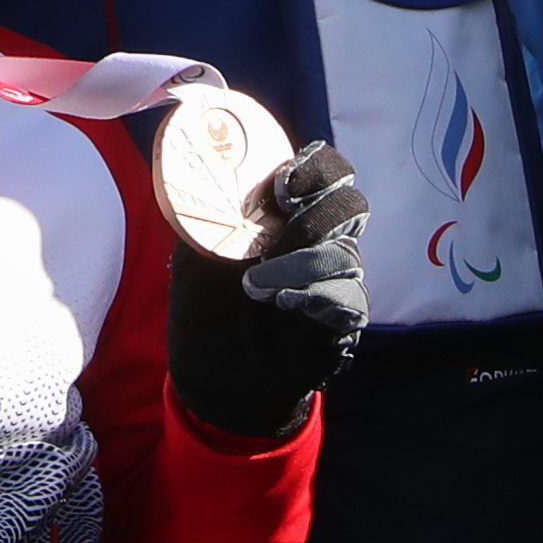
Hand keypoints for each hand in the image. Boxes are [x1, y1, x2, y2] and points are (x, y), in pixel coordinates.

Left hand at [166, 139, 370, 441]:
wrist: (216, 375)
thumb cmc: (205, 308)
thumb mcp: (194, 257)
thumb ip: (206, 218)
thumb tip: (207, 173)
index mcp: (287, 215)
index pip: (324, 173)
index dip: (315, 167)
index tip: (282, 180)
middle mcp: (319, 241)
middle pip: (348, 205)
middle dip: (318, 207)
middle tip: (281, 214)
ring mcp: (334, 280)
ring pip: (343, 253)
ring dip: (297, 261)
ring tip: (253, 285)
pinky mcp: (340, 319)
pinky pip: (346, 297)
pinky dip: (314, 294)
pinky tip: (283, 301)